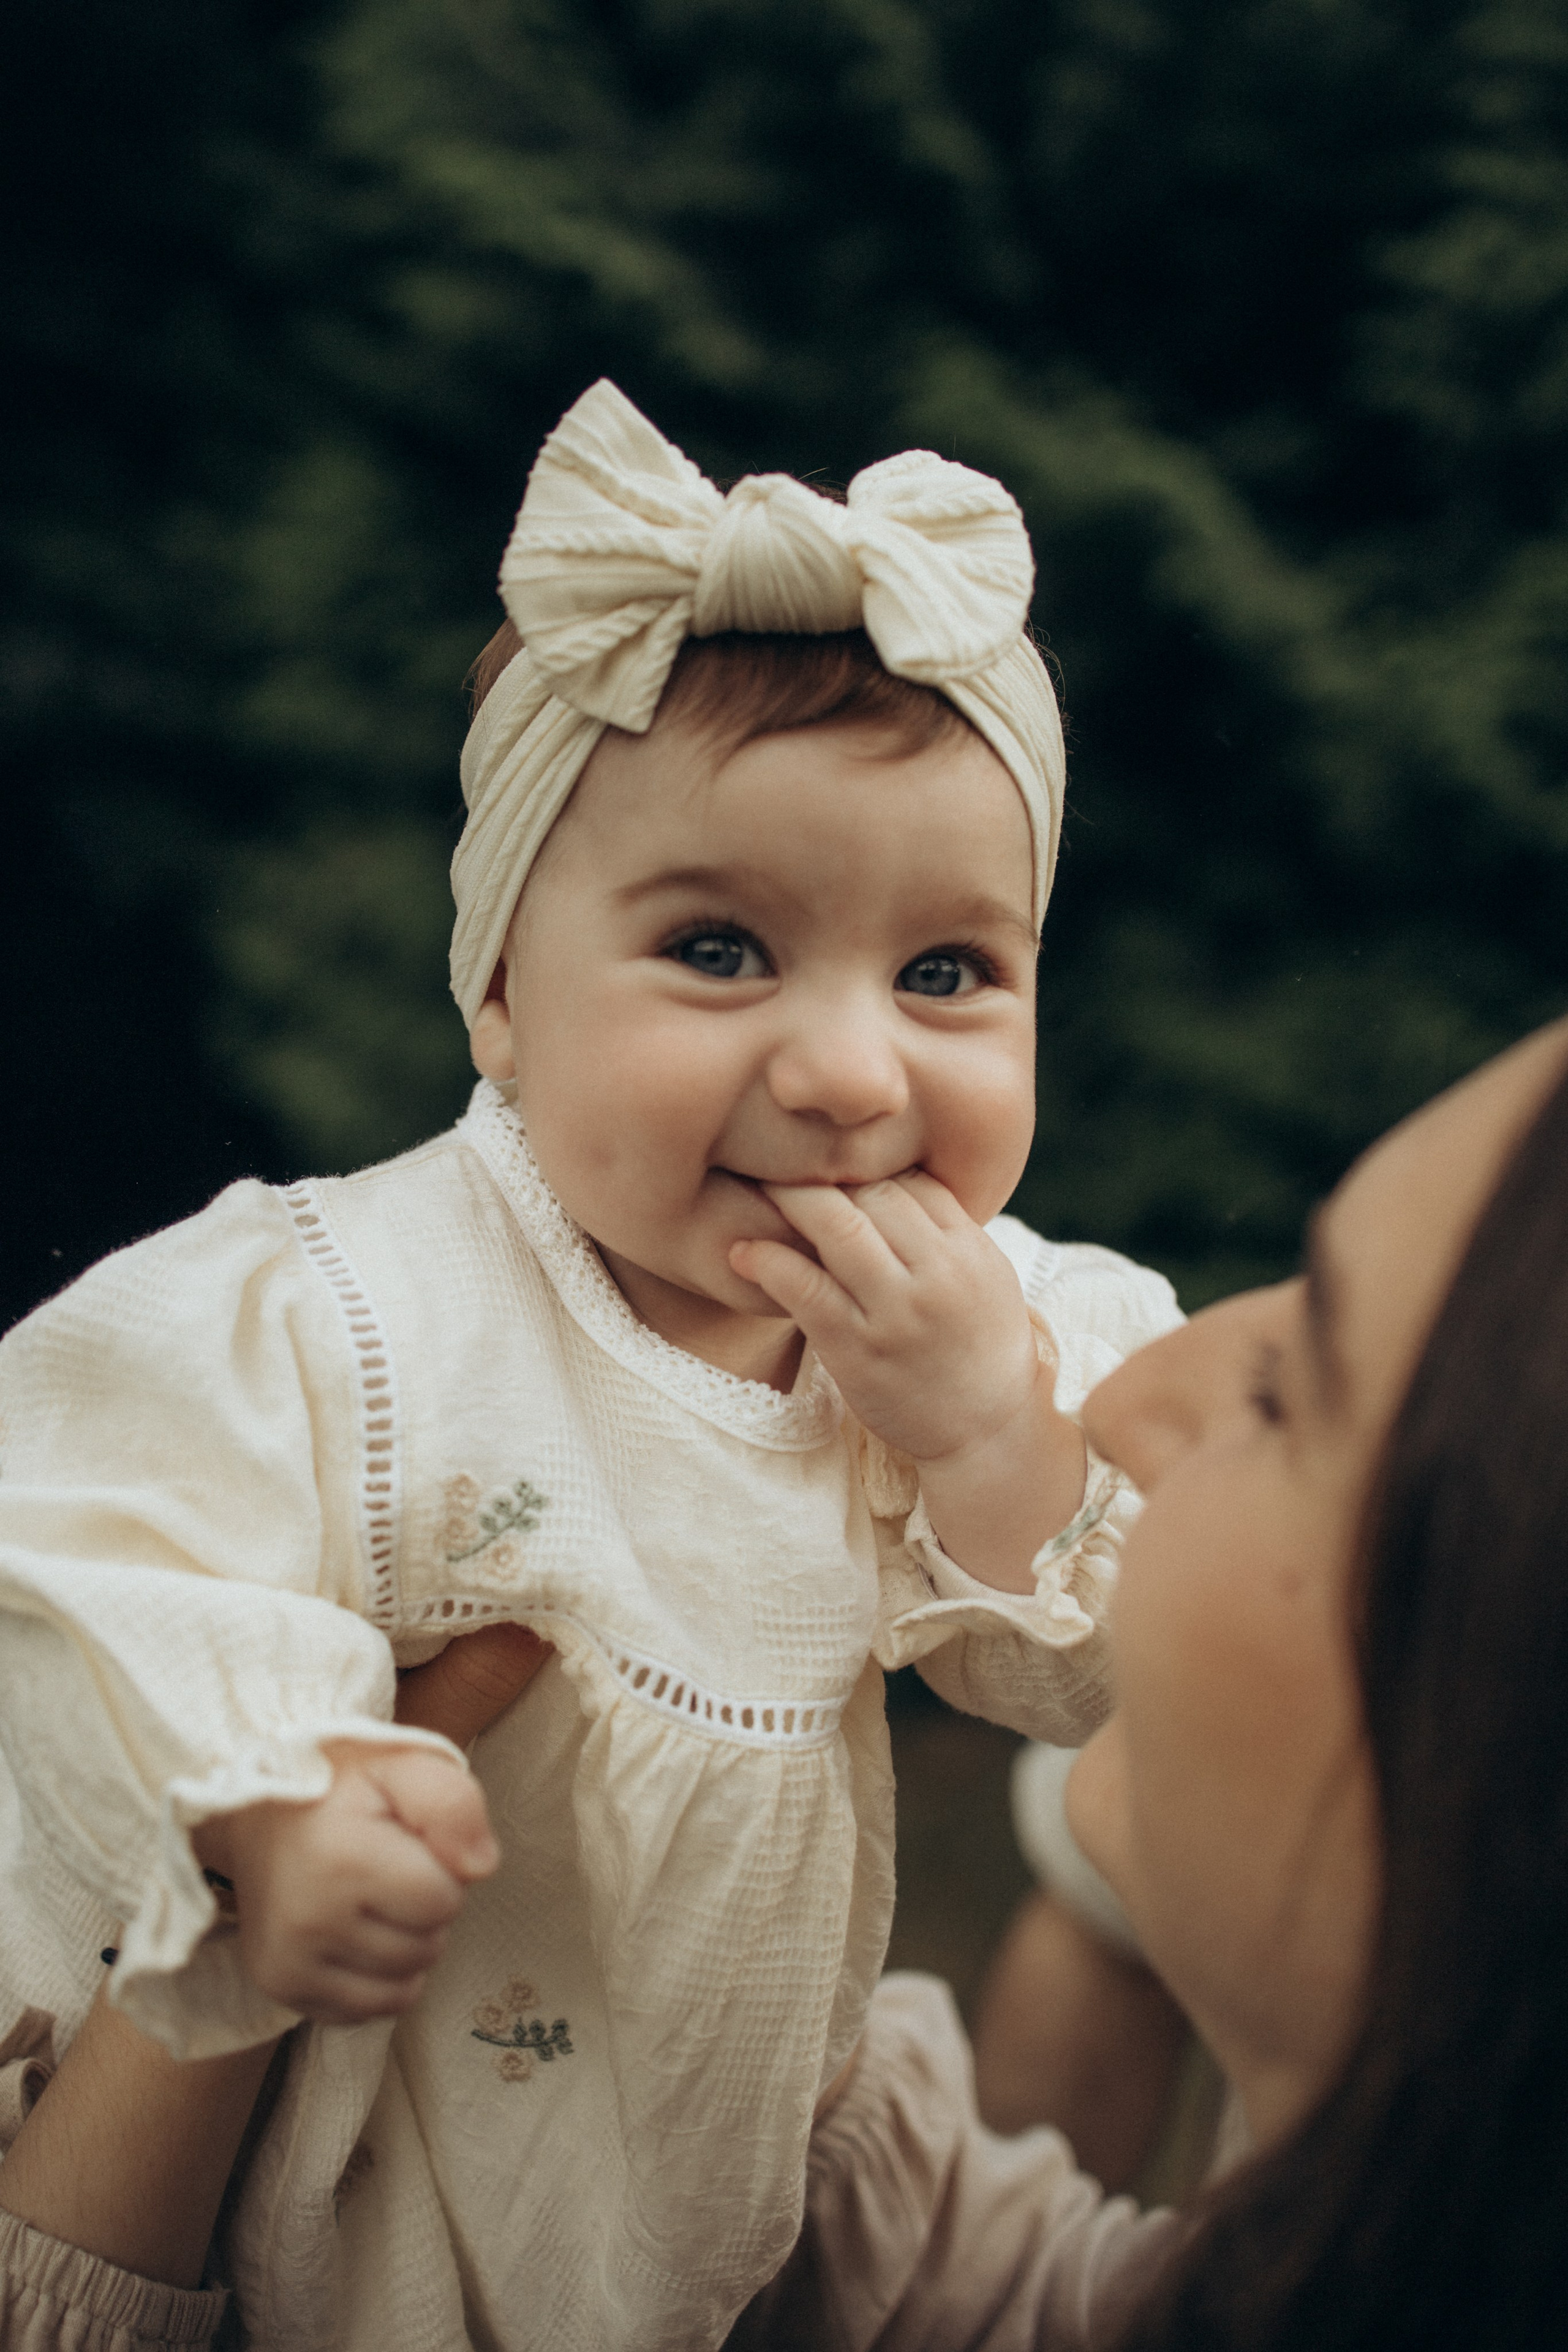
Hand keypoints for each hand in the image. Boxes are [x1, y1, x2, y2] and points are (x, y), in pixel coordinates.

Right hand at [195, 1623, 552, 2024]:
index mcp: (341, 1860)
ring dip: (404, 1948)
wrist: (261, 1809)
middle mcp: (308, 1920)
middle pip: (426, 1948)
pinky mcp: (280, 1987)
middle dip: (424, 1912)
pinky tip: (354, 1933)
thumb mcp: (404, 1765)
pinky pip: (366, 2011)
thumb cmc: (344, 1786)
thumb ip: (454, 1805)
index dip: (442, 1871)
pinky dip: (375, 1980)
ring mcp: (288, 1963)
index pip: (443, 1901)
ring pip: (402, 1988)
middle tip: (387, 1871)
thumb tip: (481, 1868)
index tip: (408, 1844)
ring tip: (371, 1900)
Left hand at [730, 1173, 1083, 1591]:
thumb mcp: (986, 1276)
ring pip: (838, 1229)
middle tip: (779, 1156)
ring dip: (790, 1199)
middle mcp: (939, 1275)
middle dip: (822, 1170)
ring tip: (757, 1187)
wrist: (988, 1431)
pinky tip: (743, 1251)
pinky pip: (806, 1289)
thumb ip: (946, 1227)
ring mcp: (897, 1313)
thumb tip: (891, 1172)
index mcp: (971, 1249)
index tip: (828, 1165)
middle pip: (874, 1192)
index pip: (911, 1179)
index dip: (865, 1165)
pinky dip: (769, 1261)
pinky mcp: (857, 1350)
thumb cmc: (978, 1346)